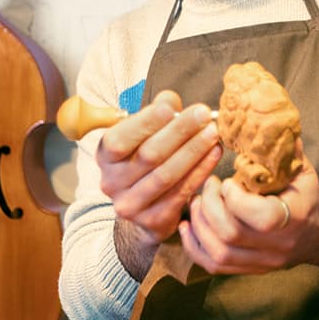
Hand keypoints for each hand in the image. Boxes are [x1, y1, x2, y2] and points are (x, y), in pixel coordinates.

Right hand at [96, 90, 222, 243]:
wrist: (142, 211)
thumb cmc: (144, 162)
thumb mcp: (141, 137)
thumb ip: (154, 116)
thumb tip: (170, 100)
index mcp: (104, 157)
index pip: (120, 139)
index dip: (145, 122)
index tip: (170, 106)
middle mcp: (112, 182)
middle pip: (149, 155)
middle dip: (179, 131)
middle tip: (202, 114)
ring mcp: (131, 204)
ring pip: (166, 175)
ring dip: (193, 151)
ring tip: (213, 133)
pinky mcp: (153, 220)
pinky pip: (181, 192)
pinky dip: (200, 171)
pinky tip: (214, 154)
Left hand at [179, 140, 318, 273]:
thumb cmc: (306, 196)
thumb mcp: (302, 170)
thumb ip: (284, 149)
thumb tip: (268, 116)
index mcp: (295, 217)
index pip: (261, 217)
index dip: (235, 199)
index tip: (227, 180)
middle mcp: (278, 245)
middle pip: (231, 236)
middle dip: (210, 207)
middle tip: (208, 186)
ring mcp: (262, 262)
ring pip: (219, 254)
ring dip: (200, 225)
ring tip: (197, 203)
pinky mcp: (249, 270)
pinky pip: (214, 266)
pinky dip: (195, 247)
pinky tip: (188, 225)